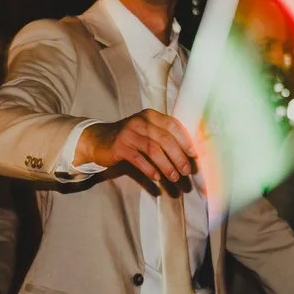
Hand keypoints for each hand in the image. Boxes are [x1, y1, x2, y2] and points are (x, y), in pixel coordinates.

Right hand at [79, 110, 198, 193]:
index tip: (194, 154)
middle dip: (178, 157)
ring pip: (153, 149)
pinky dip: (149, 169)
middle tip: (186, 171)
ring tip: (174, 177)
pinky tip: (156, 177)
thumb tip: (188, 153)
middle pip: (165, 139)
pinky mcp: (119, 146)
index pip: (173, 125)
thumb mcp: (146, 131)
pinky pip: (138, 159)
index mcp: (150, 116)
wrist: (99, 140)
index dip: (185, 140)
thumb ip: (164, 137)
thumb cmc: (130, 138)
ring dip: (166, 165)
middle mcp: (140, 121)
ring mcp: (129, 133)